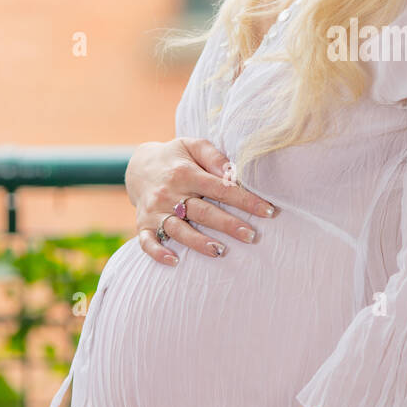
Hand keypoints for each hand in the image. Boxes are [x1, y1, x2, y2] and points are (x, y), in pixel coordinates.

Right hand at [126, 138, 277, 265]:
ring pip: (178, 229)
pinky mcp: (143, 225)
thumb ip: (214, 157)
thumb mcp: (192, 145)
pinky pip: (147, 241)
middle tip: (251, 236)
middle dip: (228, 224)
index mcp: (185, 173)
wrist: (138, 166)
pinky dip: (158, 252)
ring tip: (220, 251)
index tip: (268, 211)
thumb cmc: (175, 157)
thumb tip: (234, 172)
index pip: (220, 188)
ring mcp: (155, 211)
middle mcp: (169, 193)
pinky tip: (174, 261)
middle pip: (202, 211)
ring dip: (199, 242)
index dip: (245, 200)